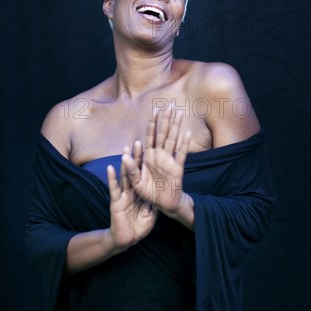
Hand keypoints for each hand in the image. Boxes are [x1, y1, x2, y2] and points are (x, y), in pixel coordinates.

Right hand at [107, 147, 156, 248]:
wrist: (128, 240)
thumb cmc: (138, 228)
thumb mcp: (151, 214)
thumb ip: (154, 204)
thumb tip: (161, 195)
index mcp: (141, 193)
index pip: (145, 174)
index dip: (147, 163)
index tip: (151, 150)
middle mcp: (132, 191)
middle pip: (135, 171)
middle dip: (137, 157)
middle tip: (138, 142)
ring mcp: (123, 195)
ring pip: (125, 176)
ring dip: (125, 162)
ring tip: (125, 149)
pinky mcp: (116, 202)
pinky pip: (114, 189)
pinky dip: (112, 179)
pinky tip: (110, 168)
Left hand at [122, 108, 193, 224]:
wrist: (163, 205)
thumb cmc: (149, 193)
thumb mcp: (136, 182)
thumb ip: (131, 168)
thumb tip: (123, 155)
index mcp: (148, 157)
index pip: (150, 136)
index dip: (152, 124)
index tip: (154, 110)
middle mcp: (159, 156)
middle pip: (163, 134)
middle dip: (166, 120)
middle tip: (169, 105)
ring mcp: (169, 160)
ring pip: (173, 139)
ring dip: (176, 127)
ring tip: (180, 113)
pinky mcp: (178, 168)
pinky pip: (181, 154)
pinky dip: (184, 143)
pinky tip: (187, 133)